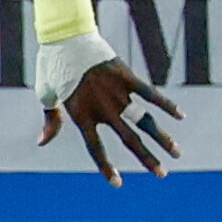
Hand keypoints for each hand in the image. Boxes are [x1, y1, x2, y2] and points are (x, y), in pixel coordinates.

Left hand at [38, 60, 181, 185]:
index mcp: (81, 116)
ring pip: (145, 121)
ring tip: (177, 153)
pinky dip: (166, 104)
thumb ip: (52, 121)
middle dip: (148, 159)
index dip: (106, 168)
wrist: (66, 38)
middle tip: (162, 174)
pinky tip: (180, 116)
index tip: (118, 184)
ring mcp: (117, 93)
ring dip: (162, 137)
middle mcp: (102, 109)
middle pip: (130, 140)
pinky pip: (151, 94)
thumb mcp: (46, 95)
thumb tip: (41, 143)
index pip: (96, 149)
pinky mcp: (127, 77)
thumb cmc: (53, 66)